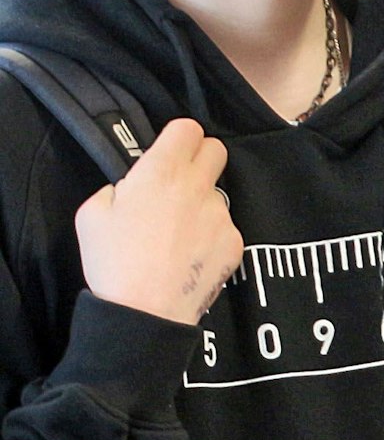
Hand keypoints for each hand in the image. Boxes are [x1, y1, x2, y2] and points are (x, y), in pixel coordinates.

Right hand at [73, 118, 242, 325]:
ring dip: (201, 203)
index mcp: (161, 173)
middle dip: (199, 158)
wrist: (145, 311)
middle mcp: (198, 186)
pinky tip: (190, 255)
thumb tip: (133, 186)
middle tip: (179, 181)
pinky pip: (224, 227)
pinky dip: (210, 235)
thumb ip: (117, 187)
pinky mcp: (235, 240)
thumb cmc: (113, 262)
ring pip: (217, 193)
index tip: (169, 151)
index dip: (178, 137)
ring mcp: (221, 214)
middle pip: (216, 149)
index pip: (187, 128)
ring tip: (177, 234)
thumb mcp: (92, 214)